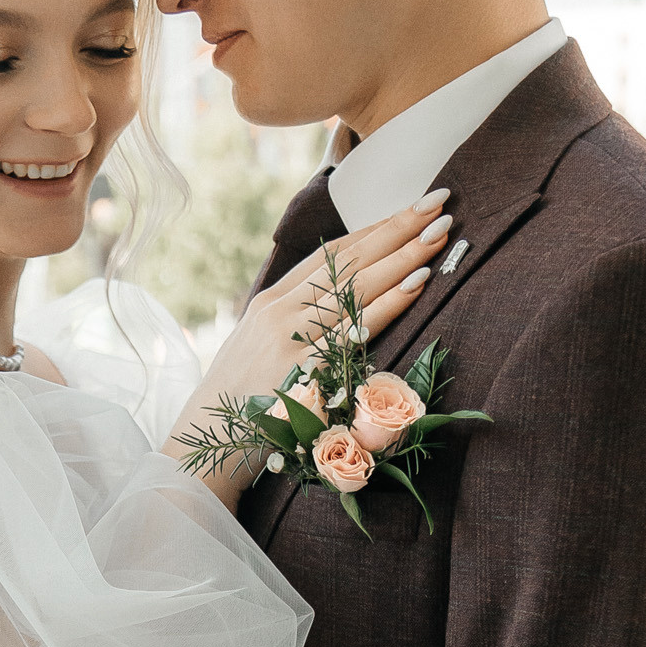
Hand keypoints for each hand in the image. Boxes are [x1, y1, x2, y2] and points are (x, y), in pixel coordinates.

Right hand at [165, 195, 452, 493]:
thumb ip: (296, 325)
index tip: (413, 208)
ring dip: (403, 255)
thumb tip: (341, 307)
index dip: (376, 227)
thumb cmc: (240, 404)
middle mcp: (280, 311)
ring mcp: (291, 338)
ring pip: (357, 285)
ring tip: (441, 231)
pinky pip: (356, 328)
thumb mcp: (261, 351)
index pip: (332, 253)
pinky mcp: (304, 369)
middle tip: (440, 202)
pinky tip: (419, 280)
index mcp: (271, 302)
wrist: (204, 444)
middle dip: (399, 228)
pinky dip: (390, 301)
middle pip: (350, 259)